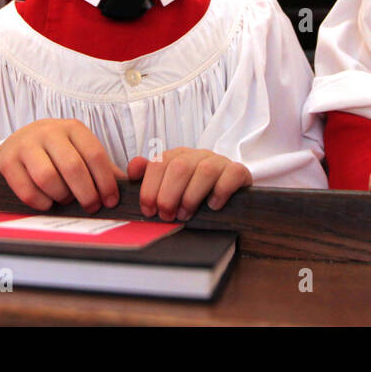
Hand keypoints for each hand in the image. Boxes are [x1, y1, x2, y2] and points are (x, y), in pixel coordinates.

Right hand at [0, 119, 125, 212]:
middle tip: (91, 207)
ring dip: (62, 197)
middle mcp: (49, 132)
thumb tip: (129, 186)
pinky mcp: (7, 161)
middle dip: (86, 193)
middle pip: (73, 167)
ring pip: (48, 178)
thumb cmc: (56, 153)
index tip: (110, 201)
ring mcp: (25, 145)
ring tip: (66, 200)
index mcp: (72, 128)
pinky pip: (27, 190)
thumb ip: (103, 167)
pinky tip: (48, 204)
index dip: (106, 182)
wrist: (16, 144)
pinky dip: (41, 203)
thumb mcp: (79, 151)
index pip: (95, 155)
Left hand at [126, 148, 251, 221]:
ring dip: (191, 196)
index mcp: (177, 156)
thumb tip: (132, 169)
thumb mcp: (170, 184)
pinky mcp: (238, 171)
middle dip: (168, 195)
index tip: (148, 210)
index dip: (150, 188)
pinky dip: (221, 191)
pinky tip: (213, 206)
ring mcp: (219, 161)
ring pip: (204, 171)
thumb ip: (149, 176)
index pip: (158, 164)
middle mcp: (197, 155)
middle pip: (179, 167)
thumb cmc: (195, 190)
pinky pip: (231, 175)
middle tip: (166, 216)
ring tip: (185, 214)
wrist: (230, 189)